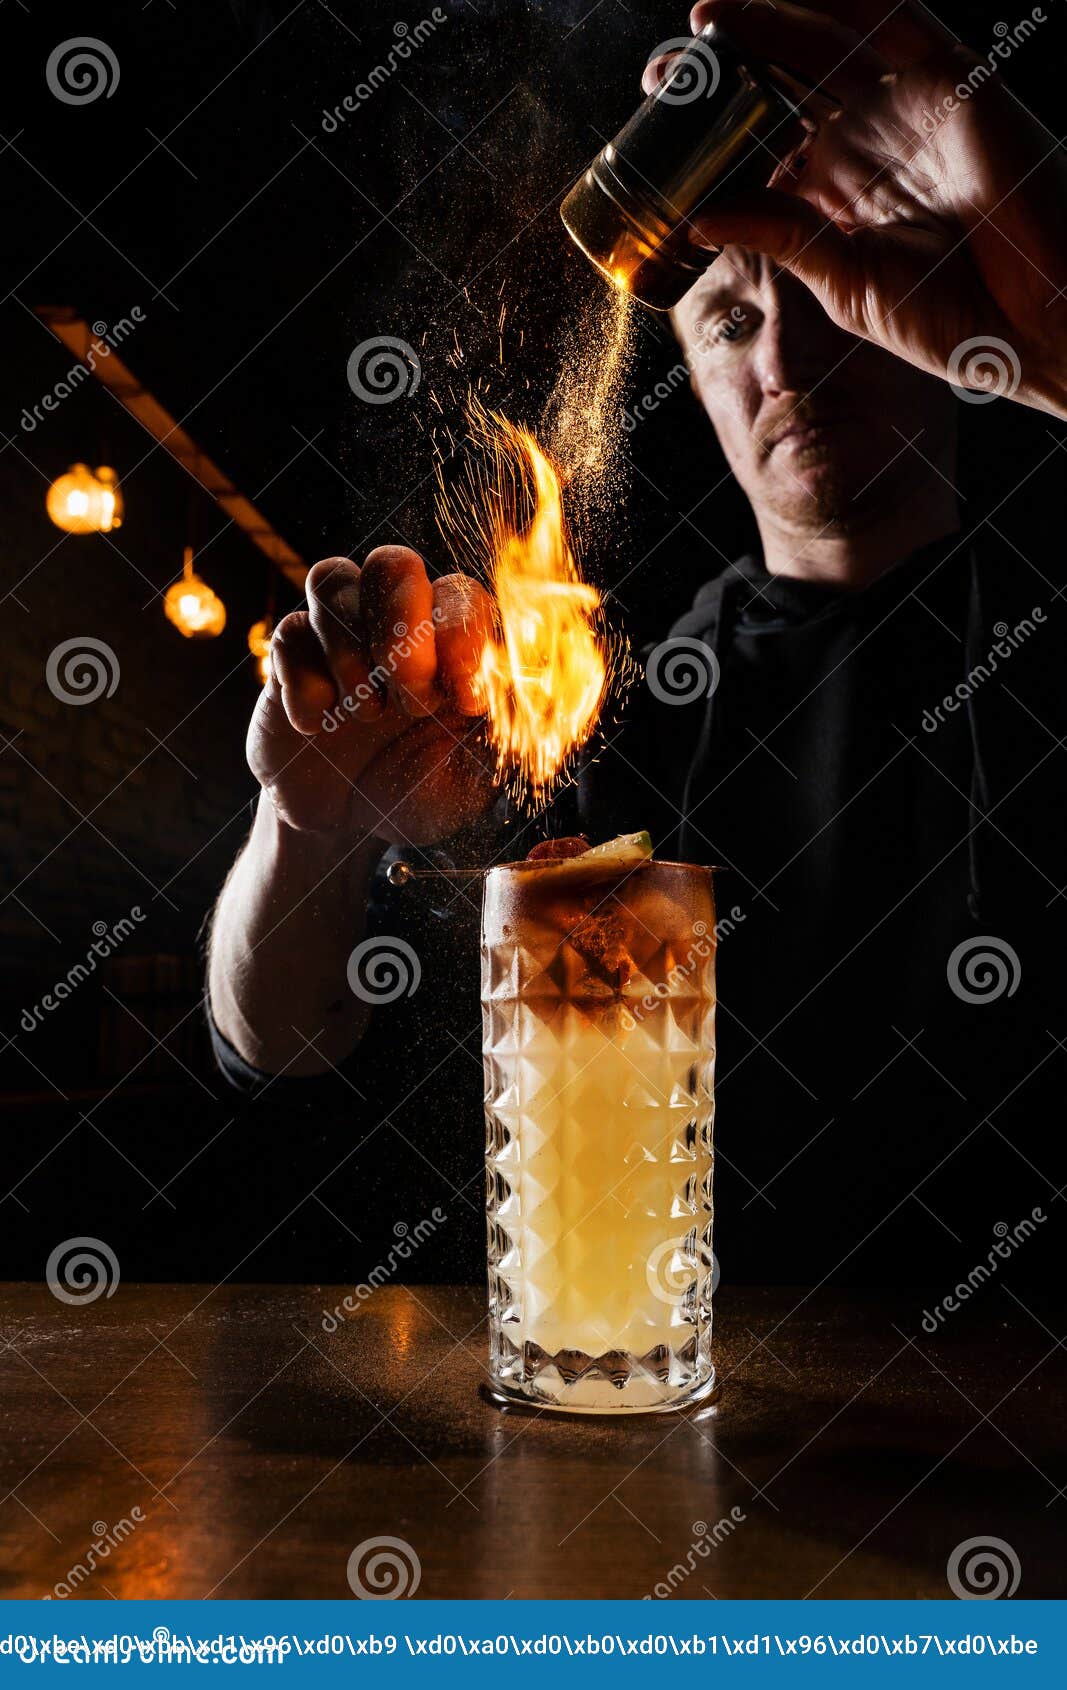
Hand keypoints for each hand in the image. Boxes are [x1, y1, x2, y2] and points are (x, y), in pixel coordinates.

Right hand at [249, 547, 497, 843]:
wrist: (344, 823)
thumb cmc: (417, 790)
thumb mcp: (473, 777)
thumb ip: (508, 735)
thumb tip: (546, 692)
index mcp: (452, 641)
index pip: (463, 596)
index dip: (465, 640)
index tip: (466, 703)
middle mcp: (396, 621)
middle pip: (394, 563)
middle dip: (402, 629)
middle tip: (411, 700)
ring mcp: (338, 632)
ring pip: (333, 580)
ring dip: (352, 655)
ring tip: (365, 717)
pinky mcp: (290, 656)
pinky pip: (290, 633)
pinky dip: (307, 684)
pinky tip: (316, 726)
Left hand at [646, 1, 1066, 414]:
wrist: (1039, 324)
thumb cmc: (955, 322)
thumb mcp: (846, 285)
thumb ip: (781, 241)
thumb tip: (700, 220)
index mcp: (844, 194)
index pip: (767, 143)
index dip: (717, 130)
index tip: (662, 126)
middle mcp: (873, 141)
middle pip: (789, 86)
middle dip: (730, 70)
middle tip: (669, 70)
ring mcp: (912, 107)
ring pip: (832, 43)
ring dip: (773, 23)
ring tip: (711, 19)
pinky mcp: (955, 81)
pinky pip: (897, 20)